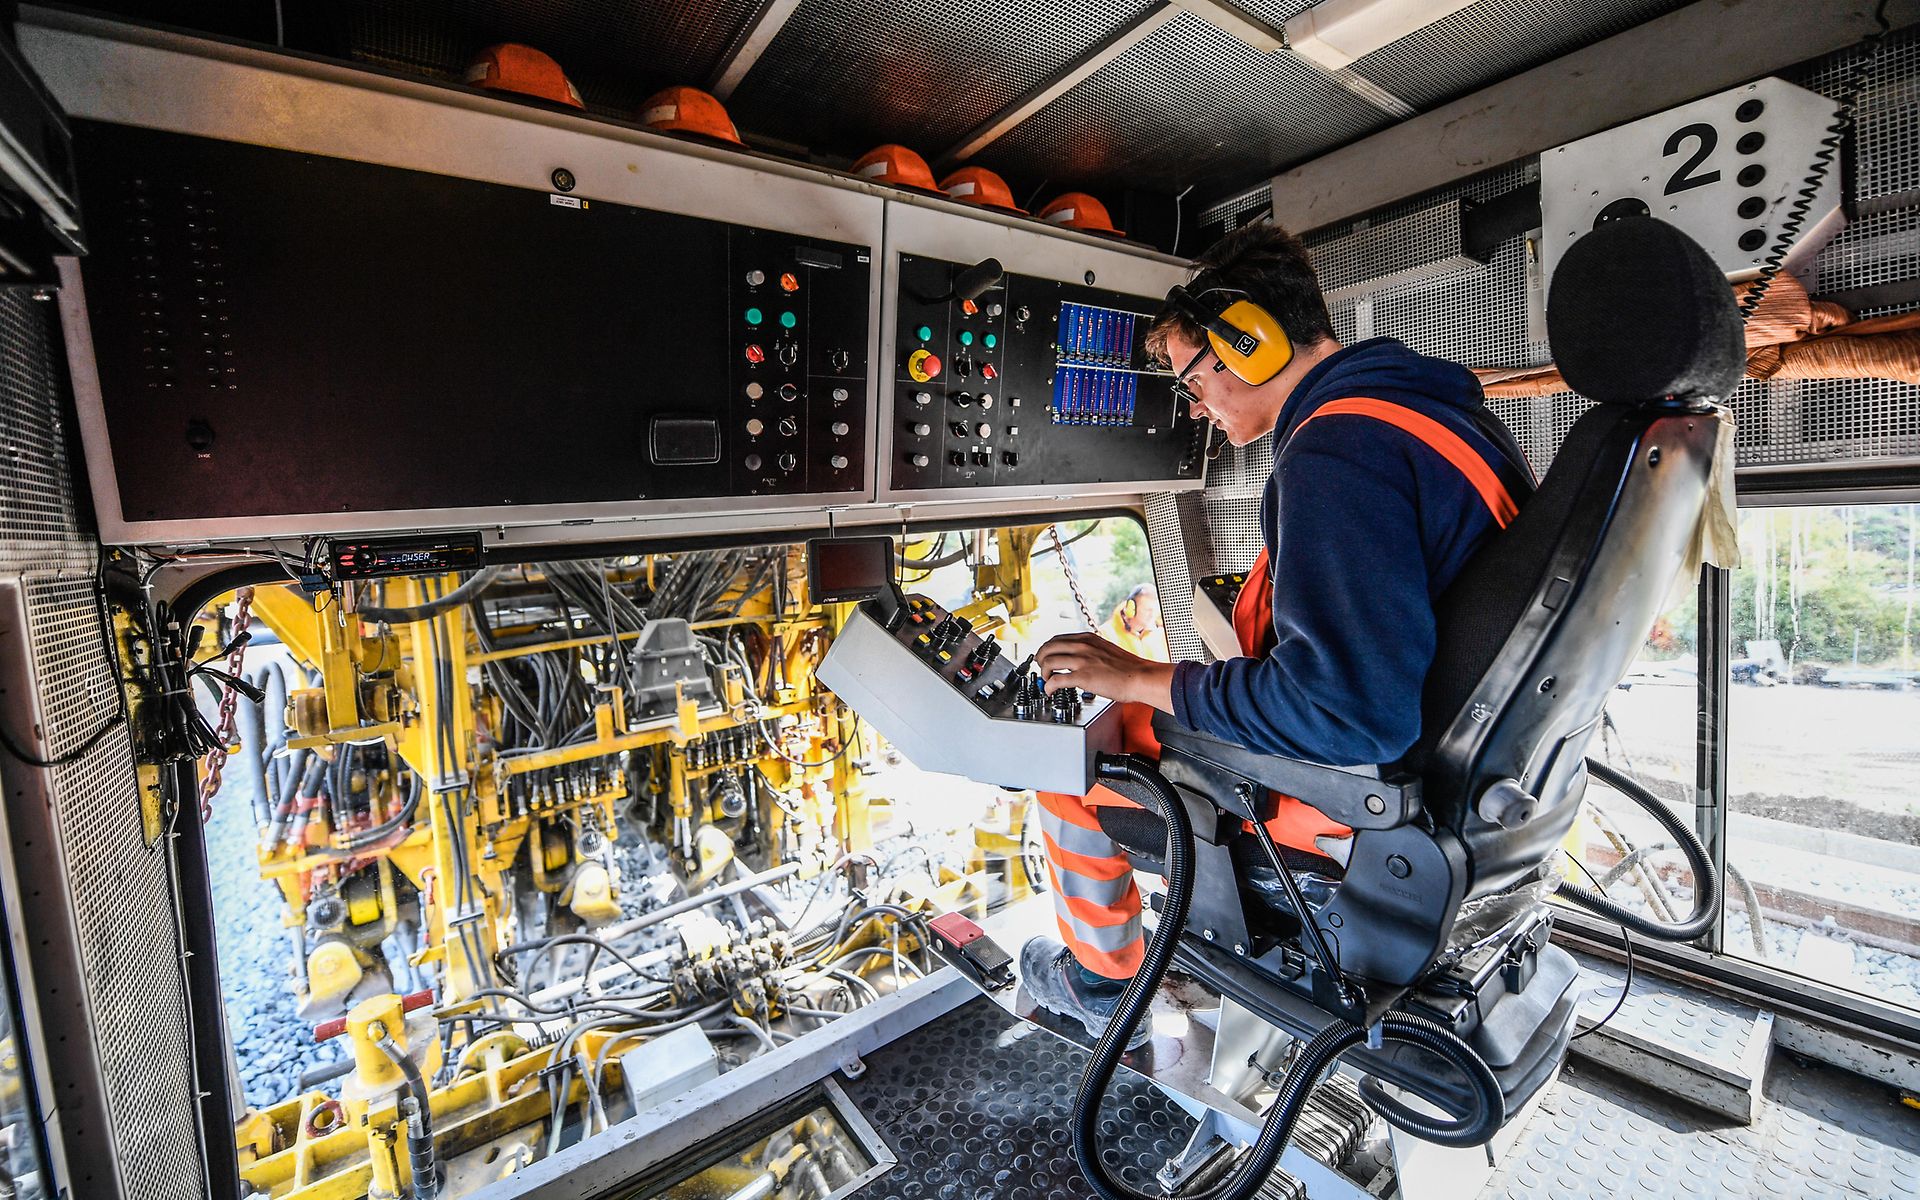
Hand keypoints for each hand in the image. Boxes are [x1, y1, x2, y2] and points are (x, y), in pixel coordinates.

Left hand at [1035, 633, 1175, 712]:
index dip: (1047, 649)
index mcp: (1088, 639)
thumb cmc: (1128, 668)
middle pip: (1048, 647)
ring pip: (1048, 661)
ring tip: (1047, 681)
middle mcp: (1083, 646)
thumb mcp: (1106, 650)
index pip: (1057, 639)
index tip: (1046, 657)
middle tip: (1042, 668)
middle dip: (1040, 659)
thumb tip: (1079, 660)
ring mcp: (1082, 660)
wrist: (1141, 677)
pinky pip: (1056, 680)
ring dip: (1043, 673)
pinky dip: (1049, 687)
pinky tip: (1050, 691)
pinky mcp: (1083, 676)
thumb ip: (1091, 651)